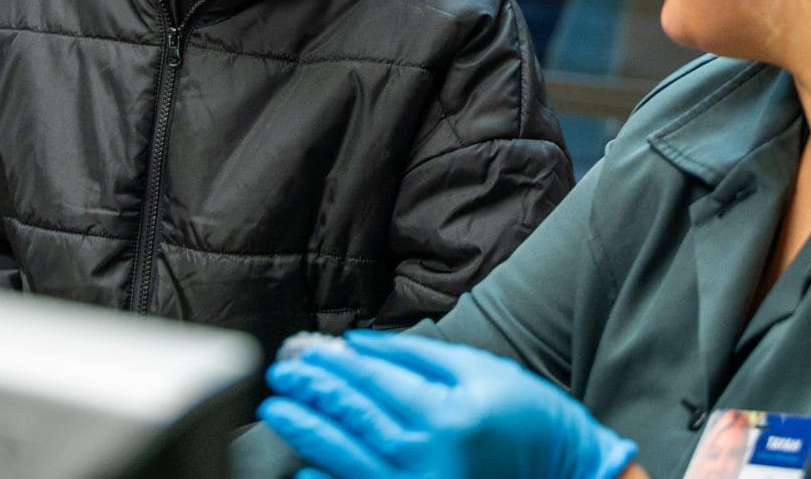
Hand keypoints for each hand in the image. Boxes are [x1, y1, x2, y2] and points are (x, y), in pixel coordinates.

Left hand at [259, 331, 637, 478]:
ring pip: (345, 460)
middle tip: (280, 377)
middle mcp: (428, 460)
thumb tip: (360, 344)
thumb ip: (422, 355)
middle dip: (310, 394)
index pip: (373, 382)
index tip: (302, 352)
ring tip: (279, 411)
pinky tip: (304, 467)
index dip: (332, 365)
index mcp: (448, 416)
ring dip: (306, 433)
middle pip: (352, 419)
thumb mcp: (486, 373)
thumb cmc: (532, 425)